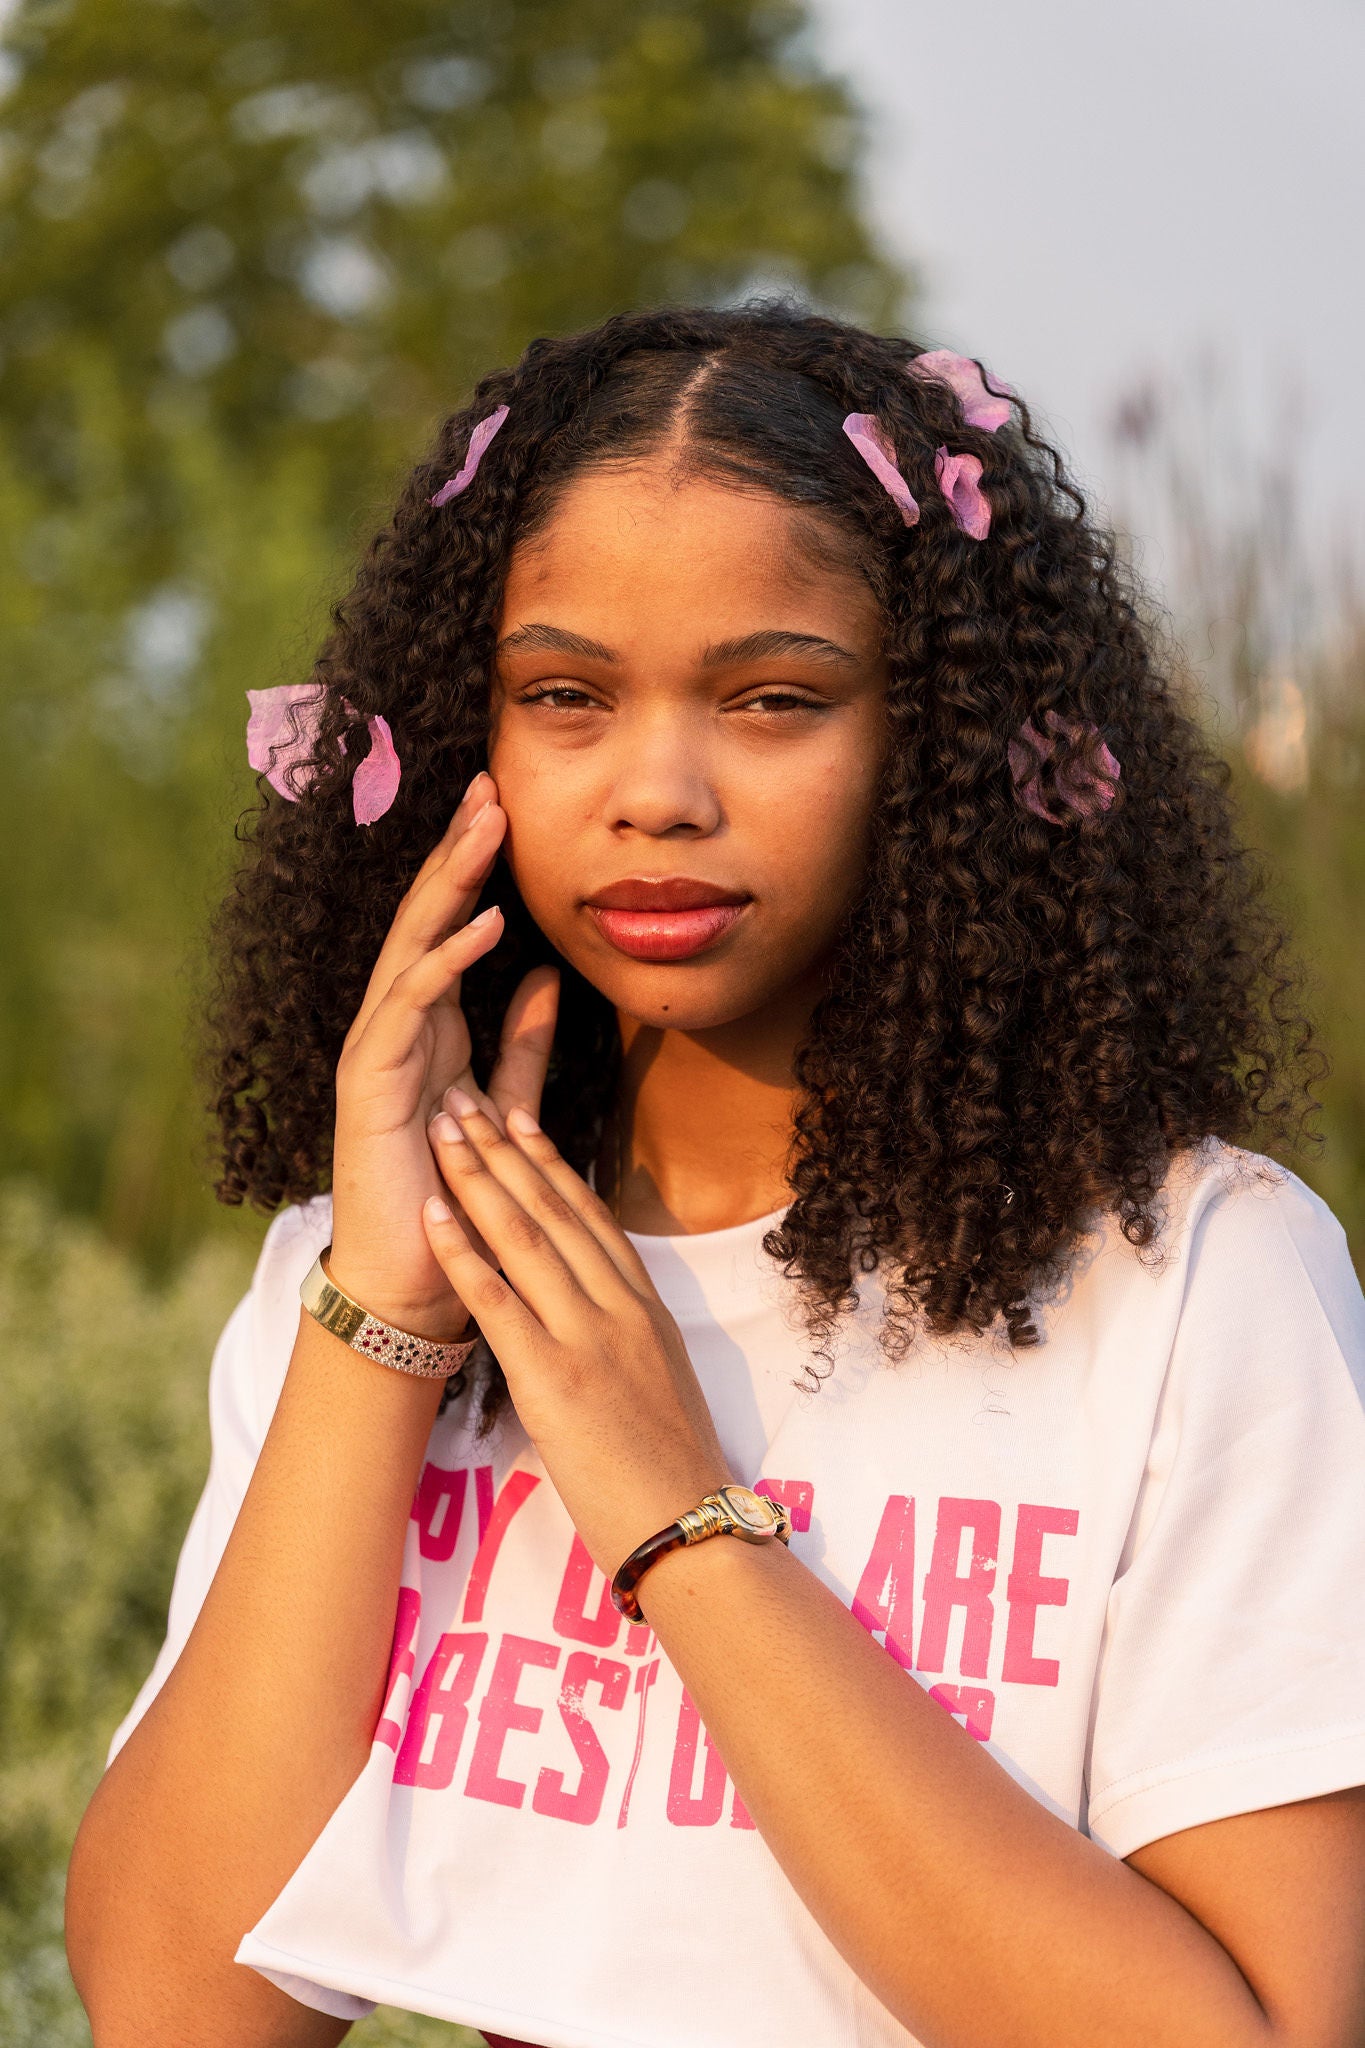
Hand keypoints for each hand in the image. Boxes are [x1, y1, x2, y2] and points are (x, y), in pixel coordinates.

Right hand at [328, 772, 559, 1340]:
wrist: (417, 1281)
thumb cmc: (457, 1199)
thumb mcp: (505, 1106)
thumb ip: (522, 1044)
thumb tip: (545, 975)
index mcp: (428, 1025)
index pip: (449, 926)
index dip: (473, 868)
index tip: (505, 806)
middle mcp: (396, 1025)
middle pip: (426, 919)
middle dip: (457, 851)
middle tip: (488, 784)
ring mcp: (377, 1048)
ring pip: (411, 945)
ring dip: (450, 884)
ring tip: (485, 826)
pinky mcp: (370, 1080)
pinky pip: (409, 1005)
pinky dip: (445, 960)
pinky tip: (483, 921)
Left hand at [420, 1091, 733, 1573]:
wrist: (691, 1526)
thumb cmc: (671, 1467)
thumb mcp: (661, 1379)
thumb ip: (626, 1332)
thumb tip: (592, 1306)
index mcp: (645, 1307)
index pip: (591, 1215)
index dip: (550, 1161)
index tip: (519, 1115)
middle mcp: (618, 1308)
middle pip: (553, 1210)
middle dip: (502, 1149)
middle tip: (463, 1098)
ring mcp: (588, 1338)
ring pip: (525, 1238)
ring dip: (477, 1178)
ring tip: (442, 1131)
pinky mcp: (555, 1379)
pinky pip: (500, 1302)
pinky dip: (463, 1253)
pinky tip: (433, 1216)